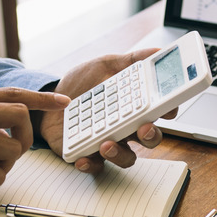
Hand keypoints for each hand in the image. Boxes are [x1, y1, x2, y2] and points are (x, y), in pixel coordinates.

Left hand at [38, 48, 176, 173]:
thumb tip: (156, 51)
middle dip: (151, 136)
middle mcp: (125, 127)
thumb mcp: (104, 66)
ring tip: (106, 143)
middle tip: (144, 128)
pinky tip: (83, 157)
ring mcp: (108, 142)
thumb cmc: (81, 85)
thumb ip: (129, 60)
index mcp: (133, 106)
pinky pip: (95, 166)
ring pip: (126, 157)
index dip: (168, 111)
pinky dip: (90, 164)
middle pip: (149, 137)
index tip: (169, 108)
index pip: (159, 111)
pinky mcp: (87, 154)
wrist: (48, 100)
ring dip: (120, 153)